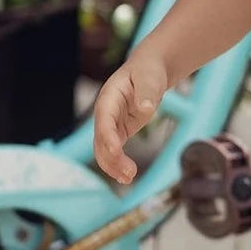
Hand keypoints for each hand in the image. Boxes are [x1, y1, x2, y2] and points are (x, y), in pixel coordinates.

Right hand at [93, 53, 168, 183]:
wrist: (148, 70)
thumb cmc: (147, 71)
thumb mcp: (149, 77)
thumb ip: (147, 92)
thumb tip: (145, 108)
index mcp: (109, 97)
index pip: (104, 119)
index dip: (107, 135)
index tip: (114, 150)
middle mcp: (105, 113)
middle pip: (101, 139)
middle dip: (112, 158)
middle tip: (129, 173)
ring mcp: (110, 124)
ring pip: (104, 149)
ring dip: (113, 166)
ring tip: (129, 179)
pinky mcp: (119, 132)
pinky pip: (113, 151)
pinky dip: (118, 164)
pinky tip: (126, 177)